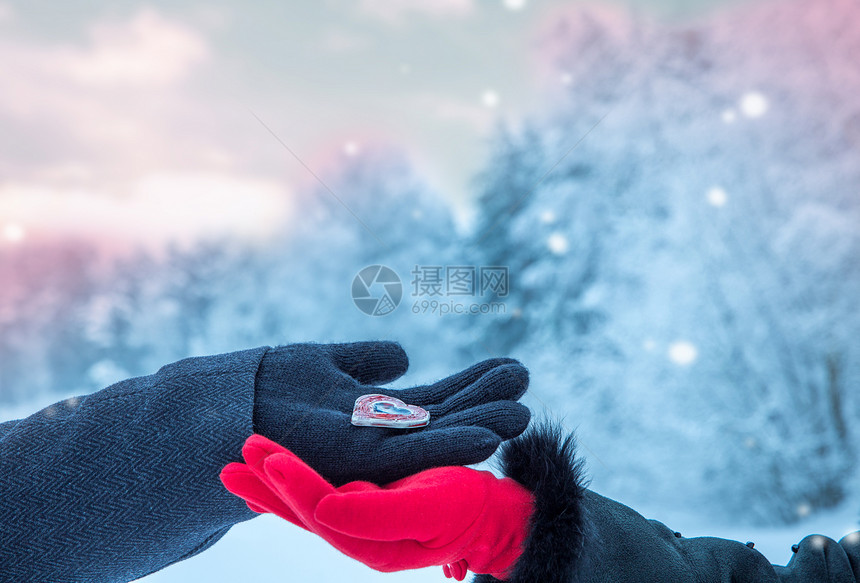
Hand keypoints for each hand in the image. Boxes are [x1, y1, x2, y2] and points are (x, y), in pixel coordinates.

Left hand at [220, 436, 533, 580]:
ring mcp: (359, 517)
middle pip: (302, 506)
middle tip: (231, 459)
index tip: (266, 455)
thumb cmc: (464, 509)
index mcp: (369, 541)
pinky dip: (296, 478)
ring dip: (273, 478)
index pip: (320, 510)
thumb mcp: (426, 510)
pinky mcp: (365, 502)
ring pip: (306, 497)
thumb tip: (324, 507)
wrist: (487, 514)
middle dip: (267, 481)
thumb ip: (375, 513)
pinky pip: (322, 491)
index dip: (293, 483)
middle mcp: (356, 532)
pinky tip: (273, 469)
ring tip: (239, 461)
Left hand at [253, 341, 529, 484]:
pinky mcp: (358, 458)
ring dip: (482, 420)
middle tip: (528, 378)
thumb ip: (366, 360)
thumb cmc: (269, 385)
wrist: (222, 405)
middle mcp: (379, 439)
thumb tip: (401, 357)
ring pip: (439, 436)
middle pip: (445, 416)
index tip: (510, 369)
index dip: (473, 387)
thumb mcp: (327, 362)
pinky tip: (490, 434)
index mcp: (377, 418)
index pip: (437, 402)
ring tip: (525, 408)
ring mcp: (371, 451)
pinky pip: (414, 453)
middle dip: (487, 399)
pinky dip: (454, 444)